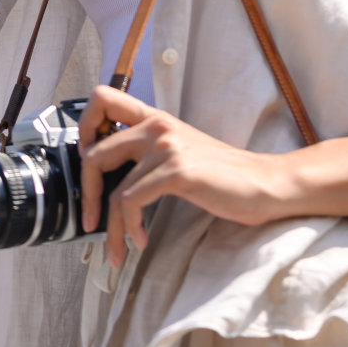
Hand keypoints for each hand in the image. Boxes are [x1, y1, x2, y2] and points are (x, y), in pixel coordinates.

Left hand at [77, 86, 275, 268]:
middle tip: (91, 219)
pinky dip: (130, 229)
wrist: (264, 182)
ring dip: (110, 228)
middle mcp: (157, 126)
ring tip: (117, 249)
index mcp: (156, 118)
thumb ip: (150, 152)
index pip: (102, 98)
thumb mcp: (181, 151)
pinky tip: (141, 240)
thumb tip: (113, 176)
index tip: (87, 160)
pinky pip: (132, 202)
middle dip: (87, 192)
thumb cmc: (223, 174)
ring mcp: (167, 146)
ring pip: (113, 189)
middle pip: (95, 150)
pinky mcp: (178, 171)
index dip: (84, 127)